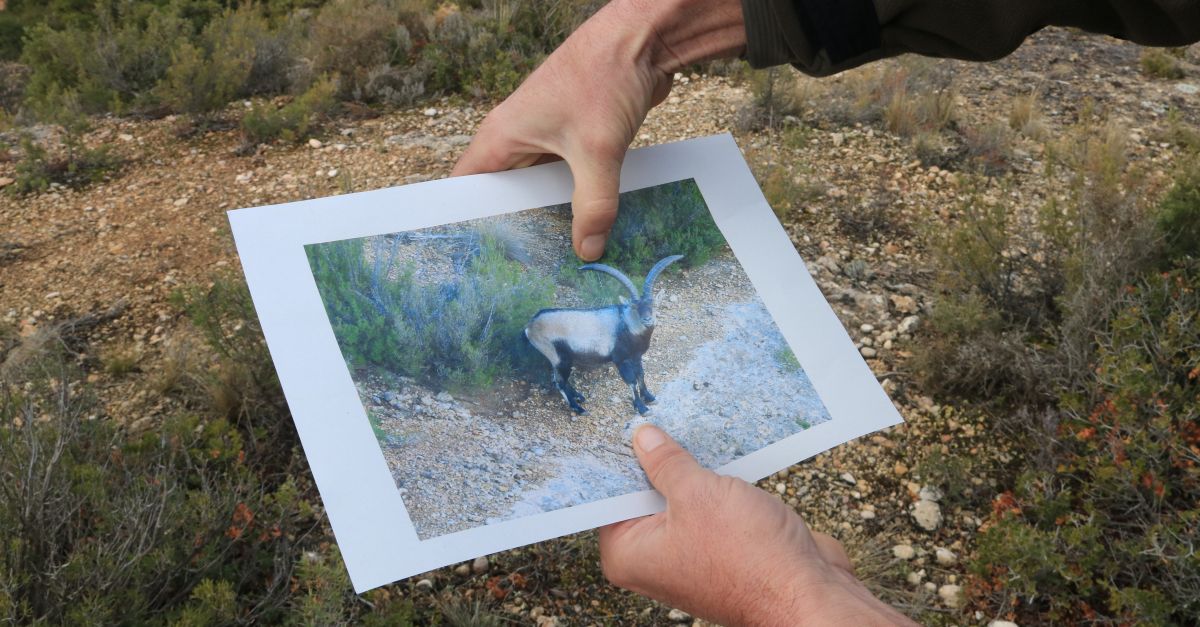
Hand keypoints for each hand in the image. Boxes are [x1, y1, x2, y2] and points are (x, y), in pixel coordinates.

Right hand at [451, 0, 745, 259]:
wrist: (643, 38)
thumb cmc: (604, 77)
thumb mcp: (597, 150)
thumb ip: (593, 204)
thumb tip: (588, 250)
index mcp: (501, 137)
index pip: (465, 189)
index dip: (465, 222)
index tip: (473, 259)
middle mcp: (517, 138)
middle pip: (503, 195)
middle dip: (514, 229)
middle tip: (521, 273)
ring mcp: (546, 137)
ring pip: (538, 189)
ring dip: (548, 217)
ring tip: (554, 260)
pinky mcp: (575, 138)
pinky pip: (566, 179)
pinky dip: (573, 202)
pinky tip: (588, 229)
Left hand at [599, 425, 915, 625]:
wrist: (809, 592)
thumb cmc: (749, 557)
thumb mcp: (698, 493)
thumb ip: (666, 462)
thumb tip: (643, 437)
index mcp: (628, 554)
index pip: (607, 495)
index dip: (616, 457)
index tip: (618, 421)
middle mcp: (653, 558)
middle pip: (643, 492)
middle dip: (655, 457)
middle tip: (655, 412)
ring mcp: (688, 552)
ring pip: (680, 495)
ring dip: (691, 466)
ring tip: (688, 424)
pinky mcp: (721, 545)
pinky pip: (710, 503)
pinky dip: (716, 481)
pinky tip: (719, 448)